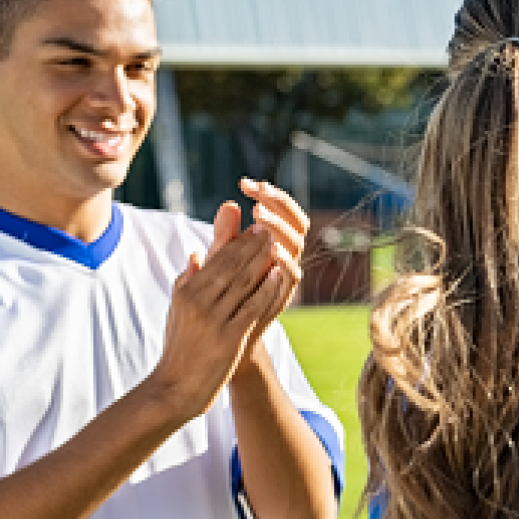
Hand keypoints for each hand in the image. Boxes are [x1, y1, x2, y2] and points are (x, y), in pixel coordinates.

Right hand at [152, 223, 290, 418]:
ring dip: (262, 262)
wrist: (175, 388)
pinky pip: (251, 307)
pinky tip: (277, 276)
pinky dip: (265, 290)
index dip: (238, 242)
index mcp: (186, 292)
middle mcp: (198, 302)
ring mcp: (214, 319)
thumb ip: (186, 282)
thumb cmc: (179, 348)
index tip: (255, 228)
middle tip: (270, 229)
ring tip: (278, 246)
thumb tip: (194, 254)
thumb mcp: (177, 311)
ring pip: (243, 283)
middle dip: (252, 246)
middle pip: (231, 267)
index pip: (216, 260)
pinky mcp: (229, 338)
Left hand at [210, 179, 308, 308]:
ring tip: (260, 213)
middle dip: (279, 203)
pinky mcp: (285, 294)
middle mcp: (286, 255)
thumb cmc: (224, 295)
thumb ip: (226, 236)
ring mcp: (287, 274)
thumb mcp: (221, 260)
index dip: (269, 195)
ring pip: (297, 243)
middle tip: (257, 193)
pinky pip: (294, 274)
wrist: (225, 336)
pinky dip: (287, 260)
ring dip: (280, 226)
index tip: (245, 183)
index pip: (282, 211)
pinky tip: (272, 248)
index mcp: (273, 243)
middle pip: (297, 221)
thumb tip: (228, 204)